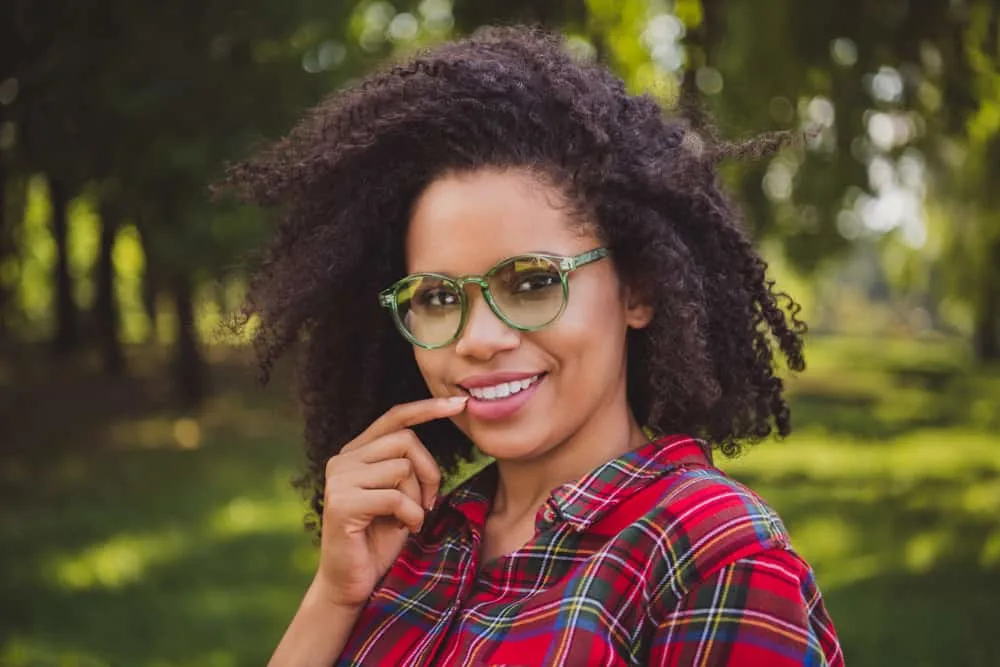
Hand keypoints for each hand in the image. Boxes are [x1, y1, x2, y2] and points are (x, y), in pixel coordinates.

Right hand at [313, 396, 467, 608]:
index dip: (428, 408)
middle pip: (405, 440)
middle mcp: (342, 459)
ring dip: (417, 499)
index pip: (395, 416)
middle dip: (429, 472)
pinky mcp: (341, 504)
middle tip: (428, 503)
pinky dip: (410, 517)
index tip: (460, 403)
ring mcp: (339, 480)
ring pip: (402, 468)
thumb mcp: (400, 494)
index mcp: (356, 452)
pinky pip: (395, 497)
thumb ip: (409, 464)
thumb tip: (443, 429)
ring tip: (408, 520)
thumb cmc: (381, 538)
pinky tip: (402, 530)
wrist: (351, 582)